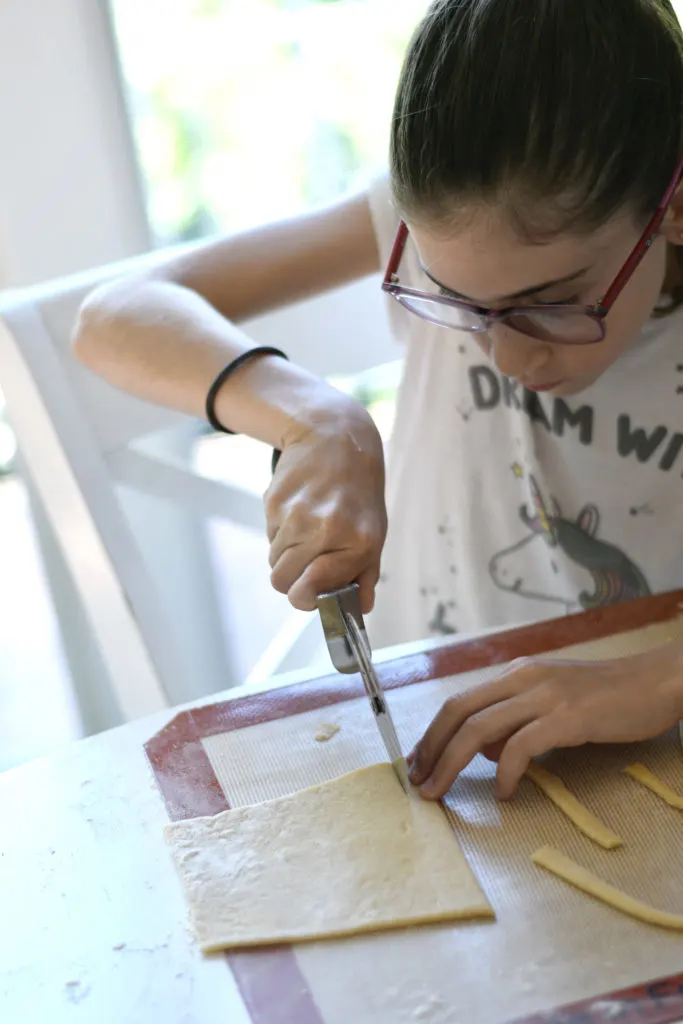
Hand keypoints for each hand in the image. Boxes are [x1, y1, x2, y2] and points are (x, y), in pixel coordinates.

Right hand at [264, 395, 386, 612]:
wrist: (335, 437)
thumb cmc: (358, 492)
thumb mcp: (375, 532)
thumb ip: (366, 574)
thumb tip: (360, 610)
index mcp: (356, 543)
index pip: (308, 591)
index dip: (305, 598)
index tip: (309, 593)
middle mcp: (325, 529)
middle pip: (281, 581)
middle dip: (291, 578)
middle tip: (307, 562)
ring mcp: (296, 514)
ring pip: (273, 560)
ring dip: (287, 553)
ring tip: (308, 529)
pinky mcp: (273, 501)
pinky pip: (269, 535)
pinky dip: (280, 531)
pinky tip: (299, 510)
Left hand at [409, 644, 682, 800]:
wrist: (655, 683)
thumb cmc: (607, 698)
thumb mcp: (552, 702)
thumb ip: (516, 720)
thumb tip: (482, 750)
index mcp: (516, 674)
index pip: (459, 702)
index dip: (432, 734)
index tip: (419, 763)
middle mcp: (523, 678)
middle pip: (458, 712)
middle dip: (431, 749)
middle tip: (419, 784)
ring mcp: (545, 696)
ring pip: (479, 729)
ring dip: (452, 763)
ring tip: (440, 792)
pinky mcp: (568, 717)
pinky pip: (521, 746)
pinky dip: (504, 772)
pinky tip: (503, 792)